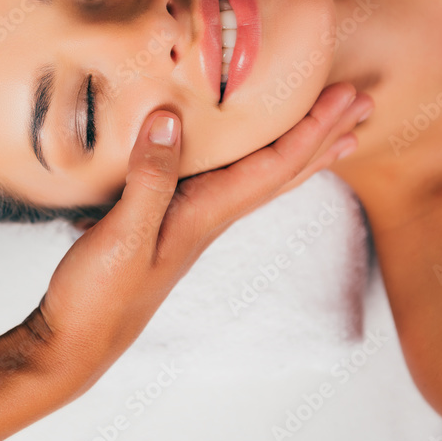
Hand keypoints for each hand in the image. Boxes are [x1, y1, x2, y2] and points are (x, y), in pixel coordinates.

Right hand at [23, 82, 371, 398]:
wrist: (75, 344)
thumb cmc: (98, 297)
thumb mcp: (120, 235)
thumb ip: (148, 179)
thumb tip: (170, 120)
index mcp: (207, 214)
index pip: (276, 165)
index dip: (314, 128)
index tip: (348, 96)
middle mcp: (211, 217)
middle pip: (284, 172)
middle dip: (325, 136)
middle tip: (365, 103)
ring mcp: (195, 222)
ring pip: (264, 180)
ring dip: (303, 152)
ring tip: (336, 134)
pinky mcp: (173, 224)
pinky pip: (232, 184)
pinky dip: (258, 165)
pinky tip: (253, 161)